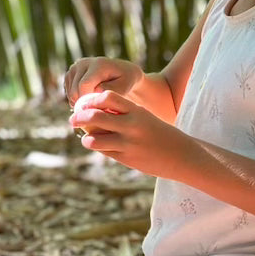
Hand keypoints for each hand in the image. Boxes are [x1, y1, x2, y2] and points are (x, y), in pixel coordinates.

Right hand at [63, 57, 142, 104]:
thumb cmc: (126, 81)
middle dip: (84, 104)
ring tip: (96, 104)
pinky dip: (77, 100)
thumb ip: (111, 90)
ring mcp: (75, 67)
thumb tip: (96, 91)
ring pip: (70, 93)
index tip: (99, 109)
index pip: (84, 85)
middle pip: (74, 91)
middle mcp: (83, 63)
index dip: (88, 101)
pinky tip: (89, 99)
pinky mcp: (70, 74)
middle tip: (98, 110)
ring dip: (80, 103)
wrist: (122, 72)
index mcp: (98, 64)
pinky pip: (68, 93)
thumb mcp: (125, 86)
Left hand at [69, 89, 190, 178]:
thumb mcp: (144, 117)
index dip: (92, 98)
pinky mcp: (127, 158)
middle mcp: (131, 125)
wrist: (182, 155)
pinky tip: (95, 146)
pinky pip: (104, 151)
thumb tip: (97, 110)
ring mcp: (128, 143)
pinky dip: (97, 148)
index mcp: (136, 110)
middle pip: (96, 117)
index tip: (84, 102)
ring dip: (86, 138)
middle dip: (80, 117)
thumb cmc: (159, 133)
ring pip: (95, 139)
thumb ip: (124, 114)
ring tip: (84, 138)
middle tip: (73, 118)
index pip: (108, 97)